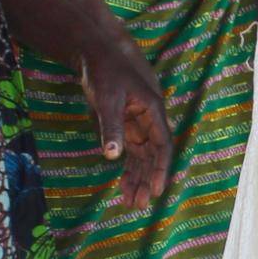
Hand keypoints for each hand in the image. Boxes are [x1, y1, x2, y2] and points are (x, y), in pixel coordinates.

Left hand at [75, 21, 171, 210]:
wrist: (95, 53)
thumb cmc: (104, 72)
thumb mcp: (106, 100)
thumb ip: (111, 128)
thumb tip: (112, 156)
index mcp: (152, 110)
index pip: (162, 146)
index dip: (160, 169)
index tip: (156, 190)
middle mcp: (149, 120)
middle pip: (153, 156)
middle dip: (146, 181)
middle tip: (138, 205)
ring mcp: (138, 123)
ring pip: (142, 157)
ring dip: (137, 179)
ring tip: (130, 202)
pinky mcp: (126, 125)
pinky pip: (131, 152)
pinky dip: (127, 168)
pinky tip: (123, 185)